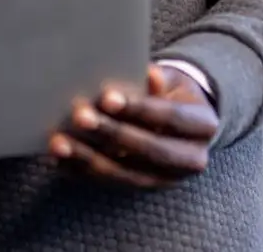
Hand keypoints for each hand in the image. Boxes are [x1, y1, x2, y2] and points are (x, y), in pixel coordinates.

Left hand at [50, 63, 219, 187]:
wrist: (182, 121)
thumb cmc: (171, 92)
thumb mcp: (174, 79)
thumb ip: (161, 77)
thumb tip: (148, 75)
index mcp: (203, 126)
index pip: (170, 118)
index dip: (139, 109)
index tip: (107, 97)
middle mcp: (190, 160)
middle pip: (148, 149)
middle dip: (111, 134)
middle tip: (80, 116)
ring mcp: (166, 179)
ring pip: (125, 173)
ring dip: (89, 158)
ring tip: (60, 142)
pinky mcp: (142, 186)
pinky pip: (108, 182)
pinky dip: (81, 171)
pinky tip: (59, 158)